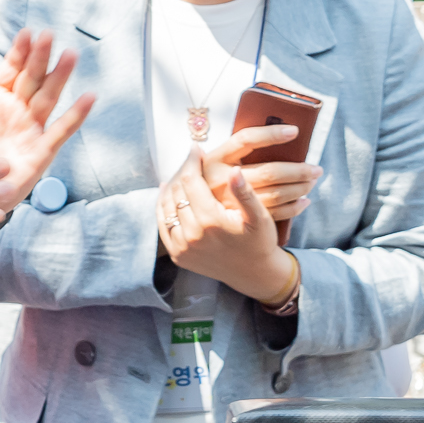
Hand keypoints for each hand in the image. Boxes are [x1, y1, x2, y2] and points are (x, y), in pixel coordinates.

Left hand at [0, 30, 95, 213]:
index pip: (11, 69)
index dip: (20, 51)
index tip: (27, 32)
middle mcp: (17, 110)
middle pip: (32, 79)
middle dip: (40, 58)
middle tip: (49, 35)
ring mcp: (30, 130)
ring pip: (48, 98)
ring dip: (60, 78)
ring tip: (70, 55)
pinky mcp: (39, 153)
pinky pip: (60, 132)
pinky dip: (75, 116)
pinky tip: (89, 98)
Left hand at [159, 139, 296, 303]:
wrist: (253, 273)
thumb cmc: (260, 242)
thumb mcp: (259, 217)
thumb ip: (246, 193)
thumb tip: (234, 170)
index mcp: (210, 222)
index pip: (191, 181)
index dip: (192, 161)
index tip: (196, 149)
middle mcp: (192, 235)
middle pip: (177, 191)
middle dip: (183, 171)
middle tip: (191, 159)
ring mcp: (182, 248)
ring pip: (167, 206)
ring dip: (172, 186)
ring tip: (181, 173)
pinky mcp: (178, 256)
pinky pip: (163, 225)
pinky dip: (163, 207)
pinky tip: (169, 192)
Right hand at [205, 124, 318, 223]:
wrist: (190, 210)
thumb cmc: (210, 178)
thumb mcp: (217, 160)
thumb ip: (240, 150)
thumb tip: (282, 135)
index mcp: (215, 158)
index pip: (247, 139)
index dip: (271, 134)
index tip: (295, 131)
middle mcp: (221, 180)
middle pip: (268, 172)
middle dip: (298, 170)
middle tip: (317, 169)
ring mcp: (230, 202)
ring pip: (274, 194)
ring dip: (299, 188)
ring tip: (312, 182)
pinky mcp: (239, 219)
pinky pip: (273, 214)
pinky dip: (293, 208)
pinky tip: (304, 201)